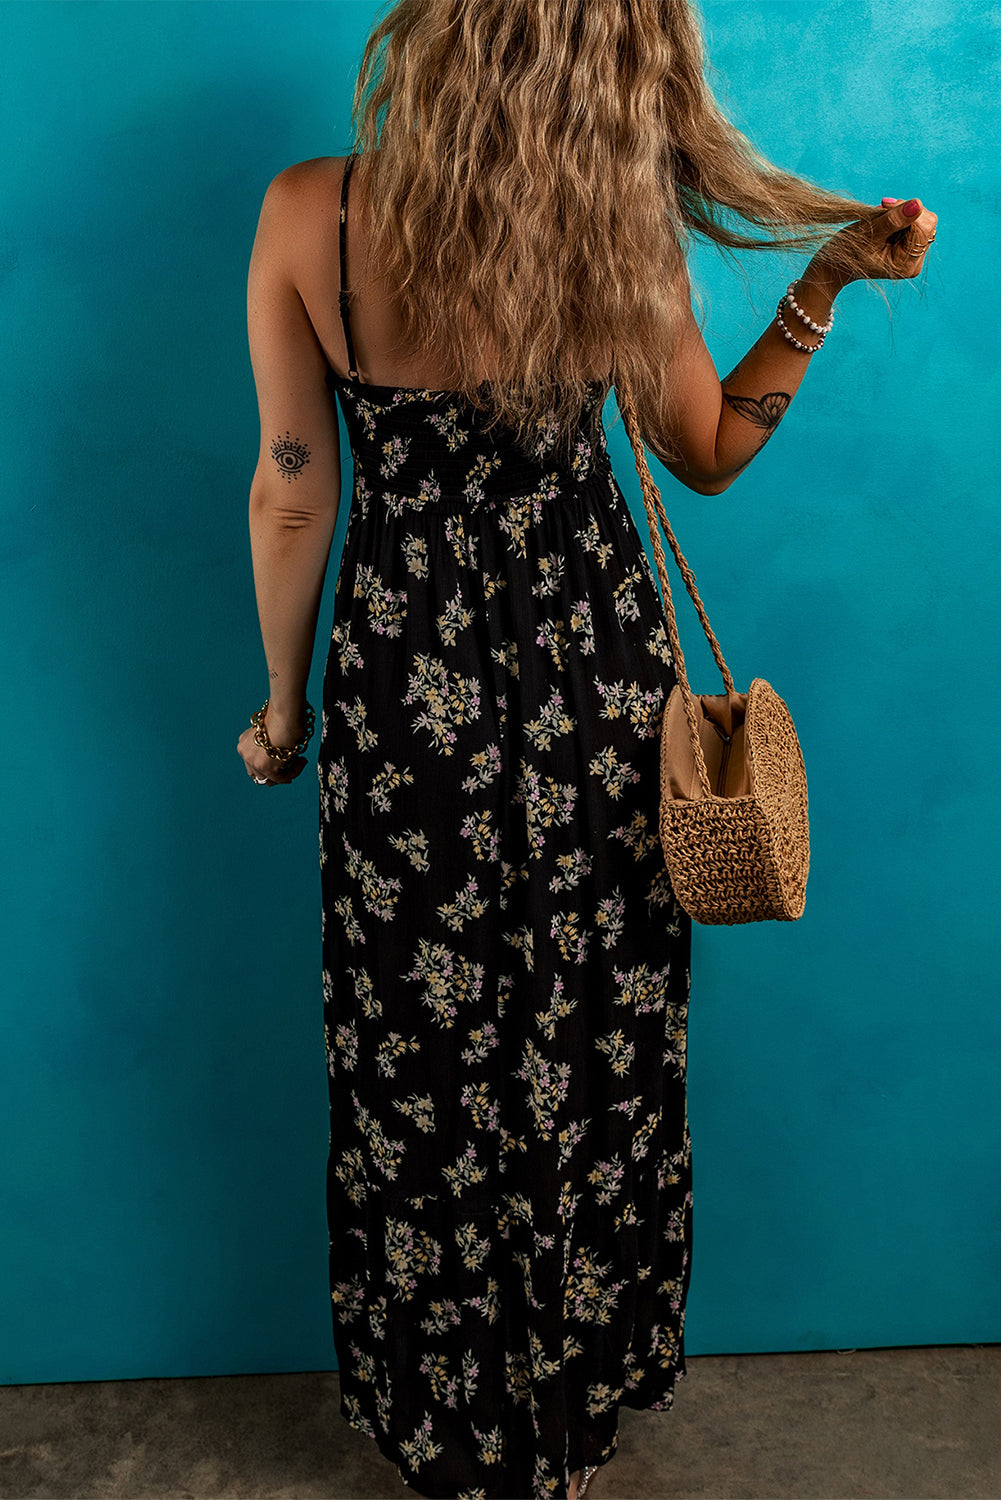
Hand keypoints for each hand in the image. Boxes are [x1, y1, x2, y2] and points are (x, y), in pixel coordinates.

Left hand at [236, 704, 309, 786]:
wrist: (285, 714)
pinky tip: (302, 760)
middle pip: (258, 775)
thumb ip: (269, 746)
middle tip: (291, 770)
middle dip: (275, 774)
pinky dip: (294, 771)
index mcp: (243, 744)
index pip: (252, 765)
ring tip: (300, 761)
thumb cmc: (283, 717)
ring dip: (287, 773)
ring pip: (270, 779)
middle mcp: (245, 754)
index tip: (281, 767)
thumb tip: (283, 759)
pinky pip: (282, 778)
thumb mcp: (270, 733)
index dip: (267, 769)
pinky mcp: (265, 767)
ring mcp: (254, 762)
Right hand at [812, 196, 937, 286]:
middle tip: (882, 209)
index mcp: (907, 265)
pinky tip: (884, 222)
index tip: (884, 204)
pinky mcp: (908, 246)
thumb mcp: (869, 234)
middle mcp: (914, 262)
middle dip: (906, 211)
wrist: (837, 263)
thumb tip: (917, 204)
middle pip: (926, 223)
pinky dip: (899, 215)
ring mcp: (912, 255)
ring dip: (901, 212)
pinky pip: (914, 221)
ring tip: (880, 219)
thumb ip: (894, 219)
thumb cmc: (848, 252)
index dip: (908, 211)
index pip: (923, 228)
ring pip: (921, 219)